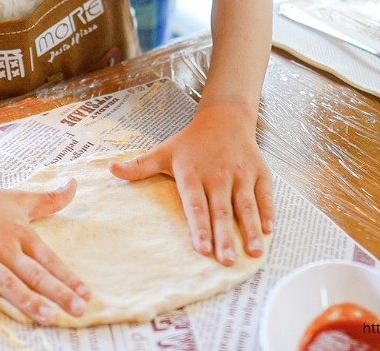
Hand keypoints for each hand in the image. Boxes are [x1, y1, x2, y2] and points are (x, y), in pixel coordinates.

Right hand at [0, 178, 89, 323]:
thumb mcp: (19, 200)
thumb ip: (49, 199)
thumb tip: (74, 184)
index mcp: (19, 234)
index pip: (48, 259)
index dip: (68, 277)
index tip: (87, 294)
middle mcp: (2, 247)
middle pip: (33, 273)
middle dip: (57, 292)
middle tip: (79, 311)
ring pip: (5, 281)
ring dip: (26, 299)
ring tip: (47, 316)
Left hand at [109, 101, 273, 264]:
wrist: (225, 118)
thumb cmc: (191, 142)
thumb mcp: (164, 151)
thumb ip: (140, 166)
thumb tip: (110, 170)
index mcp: (193, 173)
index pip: (195, 203)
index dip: (199, 225)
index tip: (201, 247)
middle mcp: (218, 175)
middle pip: (221, 210)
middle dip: (225, 236)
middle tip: (226, 261)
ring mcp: (240, 174)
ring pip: (246, 205)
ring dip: (250, 229)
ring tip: (253, 251)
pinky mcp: (260, 172)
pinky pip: (265, 194)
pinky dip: (268, 211)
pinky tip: (269, 230)